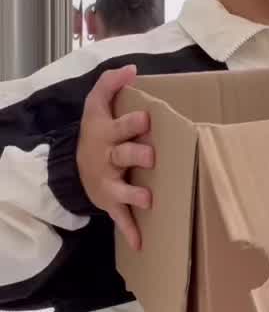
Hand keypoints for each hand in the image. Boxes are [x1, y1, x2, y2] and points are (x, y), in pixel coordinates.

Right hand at [77, 64, 153, 250]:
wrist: (74, 166)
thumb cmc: (97, 132)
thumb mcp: (97, 106)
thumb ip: (110, 83)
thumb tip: (132, 67)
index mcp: (106, 133)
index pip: (119, 125)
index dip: (131, 122)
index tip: (146, 118)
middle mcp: (107, 158)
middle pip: (122, 155)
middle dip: (136, 155)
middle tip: (151, 156)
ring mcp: (108, 182)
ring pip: (120, 189)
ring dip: (134, 195)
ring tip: (148, 199)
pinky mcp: (110, 202)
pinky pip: (120, 217)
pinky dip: (130, 231)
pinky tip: (142, 243)